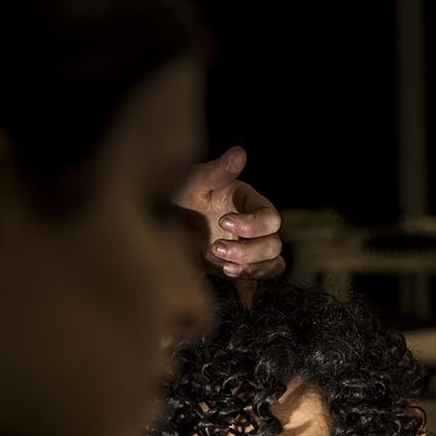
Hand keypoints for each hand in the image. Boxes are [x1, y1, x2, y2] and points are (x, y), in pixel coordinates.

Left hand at [174, 145, 284, 281]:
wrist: (162, 224)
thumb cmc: (179, 196)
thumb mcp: (193, 182)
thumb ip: (217, 171)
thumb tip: (239, 152)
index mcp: (249, 202)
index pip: (270, 218)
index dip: (253, 224)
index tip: (223, 221)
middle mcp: (255, 227)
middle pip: (273, 245)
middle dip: (248, 251)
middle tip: (216, 248)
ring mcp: (250, 249)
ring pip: (273, 264)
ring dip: (251, 268)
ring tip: (224, 268)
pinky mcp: (241, 268)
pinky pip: (261, 279)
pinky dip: (251, 282)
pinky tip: (230, 278)